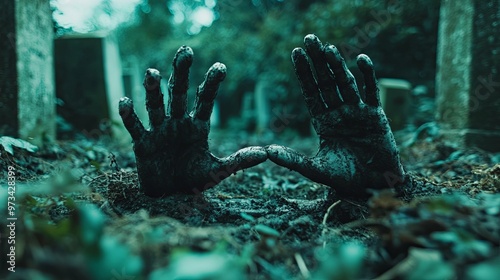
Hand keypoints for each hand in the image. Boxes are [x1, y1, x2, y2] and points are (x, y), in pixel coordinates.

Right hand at [119, 46, 266, 196]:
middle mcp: (177, 123)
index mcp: (197, 127)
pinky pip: (135, 127)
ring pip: (155, 105)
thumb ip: (238, 162)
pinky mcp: (143, 144)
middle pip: (178, 94)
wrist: (170, 199)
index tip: (220, 66)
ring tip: (152, 72)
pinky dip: (129, 115)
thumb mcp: (217, 172)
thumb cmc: (193, 181)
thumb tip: (264, 154)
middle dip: (181, 73)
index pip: (205, 100)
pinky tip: (125, 101)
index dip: (211, 84)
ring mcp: (159, 131)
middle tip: (186, 51)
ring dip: (153, 89)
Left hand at [267, 35, 405, 196]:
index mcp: (324, 121)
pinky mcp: (376, 116)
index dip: (304, 73)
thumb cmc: (345, 178)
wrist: (372, 186)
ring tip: (327, 48)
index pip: (311, 92)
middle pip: (326, 82)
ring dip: (337, 65)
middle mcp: (339, 112)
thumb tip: (267, 151)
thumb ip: (293, 160)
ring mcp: (357, 112)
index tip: (295, 52)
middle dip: (317, 61)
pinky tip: (361, 59)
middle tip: (309, 38)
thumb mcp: (315, 170)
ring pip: (346, 83)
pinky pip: (372, 92)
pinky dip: (368, 76)